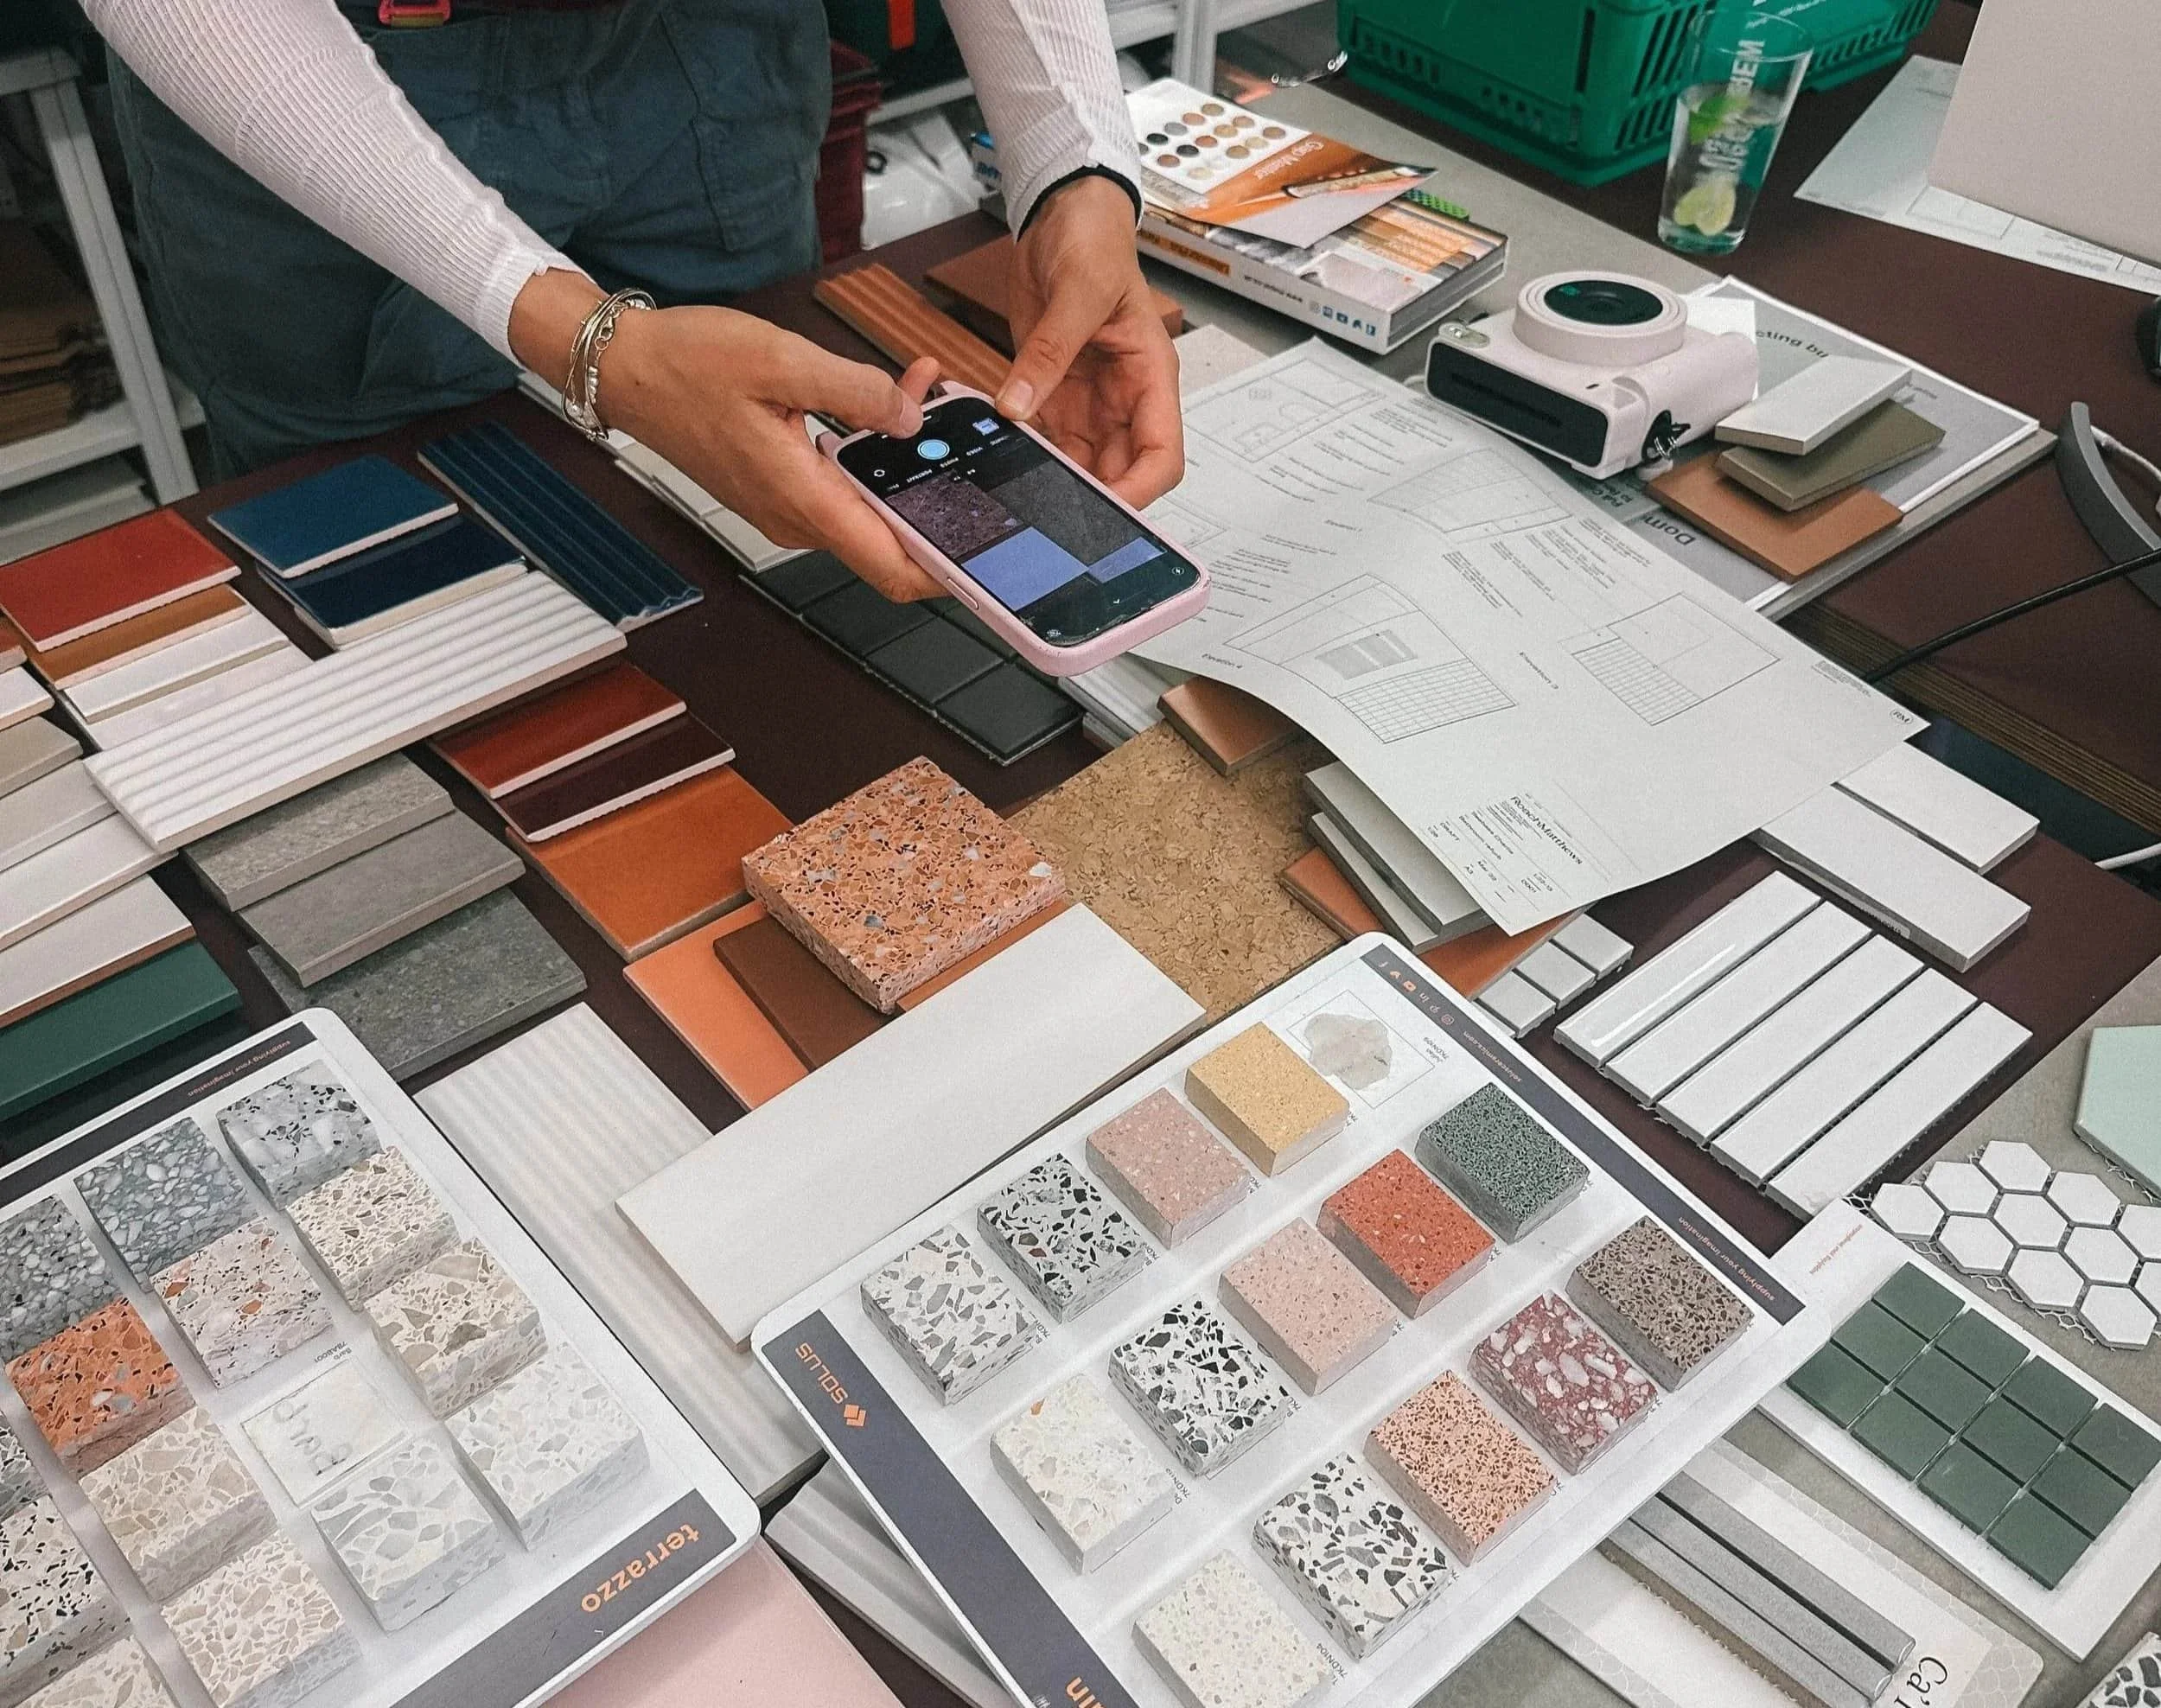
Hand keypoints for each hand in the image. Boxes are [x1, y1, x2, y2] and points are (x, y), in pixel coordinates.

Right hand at [509, 271, 944, 598]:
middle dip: (937, 491)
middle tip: (964, 438)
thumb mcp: (780, 361)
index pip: (892, 567)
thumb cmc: (687, 365)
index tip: (988, 565)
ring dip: (904, 462)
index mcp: (803, 500)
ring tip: (925, 399)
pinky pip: (842, 482)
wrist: (626, 369)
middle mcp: (797, 517)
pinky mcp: (781, 487)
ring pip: (868, 502)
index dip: (947, 574)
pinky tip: (885, 402)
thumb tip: (907, 417)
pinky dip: (872, 451)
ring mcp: (788, 506)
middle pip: (890, 534)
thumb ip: (854, 391)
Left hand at [1000, 174, 1183, 506]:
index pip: (1162, 456)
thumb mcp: (1079, 291)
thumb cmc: (1094, 240)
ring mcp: (1089, 399)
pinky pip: (1042, 436)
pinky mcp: (1054, 391)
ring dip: (1051, 477)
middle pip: (1119, 471)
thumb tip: (1017, 407)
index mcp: (1150, 376)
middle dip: (1090, 497)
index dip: (1140, 491)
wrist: (1064, 213)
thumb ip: (1048, 353)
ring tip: (1018, 491)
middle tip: (1049, 513)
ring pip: (1078, 462)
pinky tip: (999, 455)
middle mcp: (1124, 397)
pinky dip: (1023, 449)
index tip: (1105, 512)